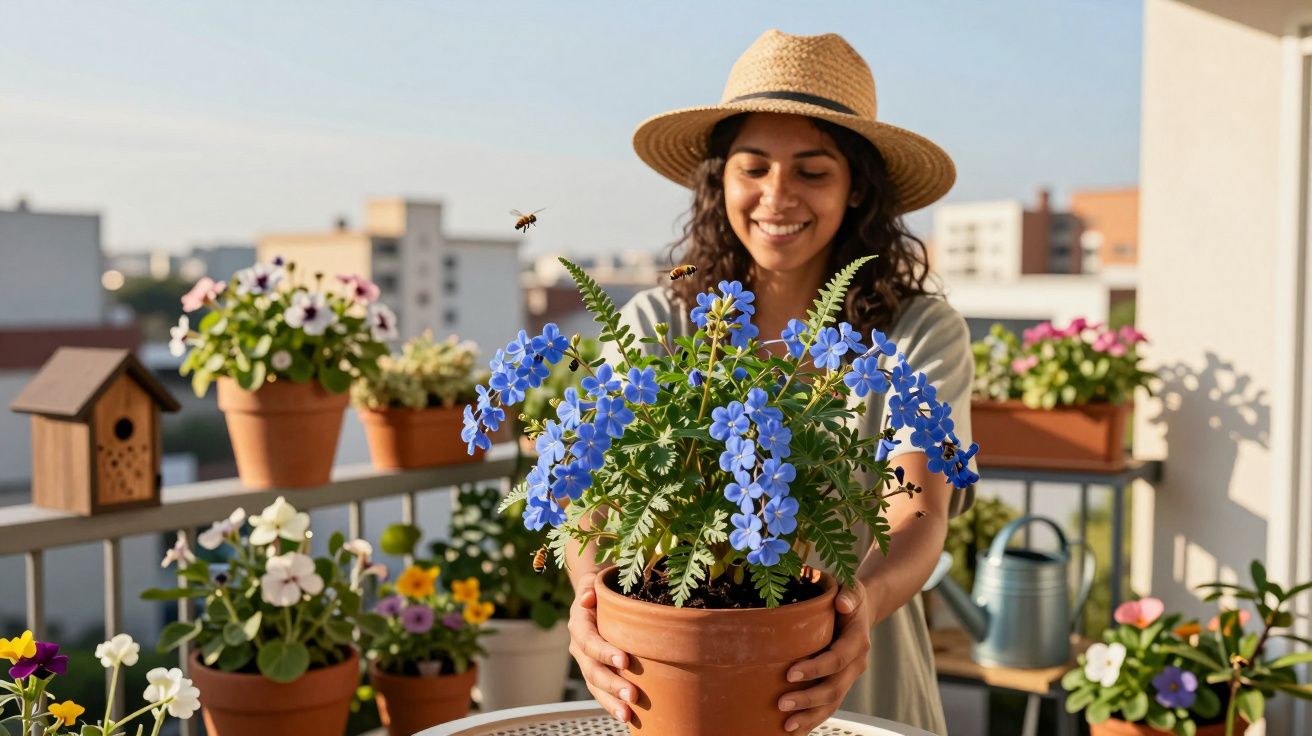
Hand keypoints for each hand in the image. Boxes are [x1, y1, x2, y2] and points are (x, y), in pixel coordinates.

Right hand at [567, 569, 638, 722]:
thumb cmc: (600, 587)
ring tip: (628, 715)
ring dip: (611, 702)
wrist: (595, 597)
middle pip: (592, 670)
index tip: (624, 660)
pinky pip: (602, 692)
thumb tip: (589, 597)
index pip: (589, 640)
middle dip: (612, 685)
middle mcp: (579, 647)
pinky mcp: (597, 672)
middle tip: (633, 696)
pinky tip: (630, 717)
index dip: (604, 651)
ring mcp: (587, 662)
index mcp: (579, 624)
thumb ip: (591, 586)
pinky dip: (613, 705)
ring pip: (595, 686)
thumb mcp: (595, 580)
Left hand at [778, 583, 873, 732]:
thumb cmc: (848, 597)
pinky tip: (795, 730)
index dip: (816, 668)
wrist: (860, 610)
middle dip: (808, 699)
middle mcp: (855, 663)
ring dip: (810, 717)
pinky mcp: (838, 683)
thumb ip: (849, 593)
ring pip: (832, 703)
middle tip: (782, 704)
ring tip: (787, 727)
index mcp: (857, 641)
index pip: (837, 659)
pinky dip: (812, 719)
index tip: (791, 674)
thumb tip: (842, 602)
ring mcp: (847, 677)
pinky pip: (827, 706)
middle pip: (834, 688)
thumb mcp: (851, 588)